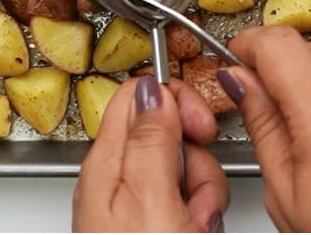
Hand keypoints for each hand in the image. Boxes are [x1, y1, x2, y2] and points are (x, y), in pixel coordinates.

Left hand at [73, 76, 228, 232]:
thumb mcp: (148, 197)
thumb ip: (151, 139)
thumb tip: (152, 89)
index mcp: (106, 161)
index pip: (137, 97)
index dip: (178, 102)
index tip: (202, 127)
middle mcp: (114, 178)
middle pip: (168, 137)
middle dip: (198, 162)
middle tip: (197, 193)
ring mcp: (131, 203)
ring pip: (183, 171)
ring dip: (203, 196)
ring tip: (195, 224)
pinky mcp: (149, 225)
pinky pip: (184, 203)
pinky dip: (199, 217)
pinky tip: (194, 231)